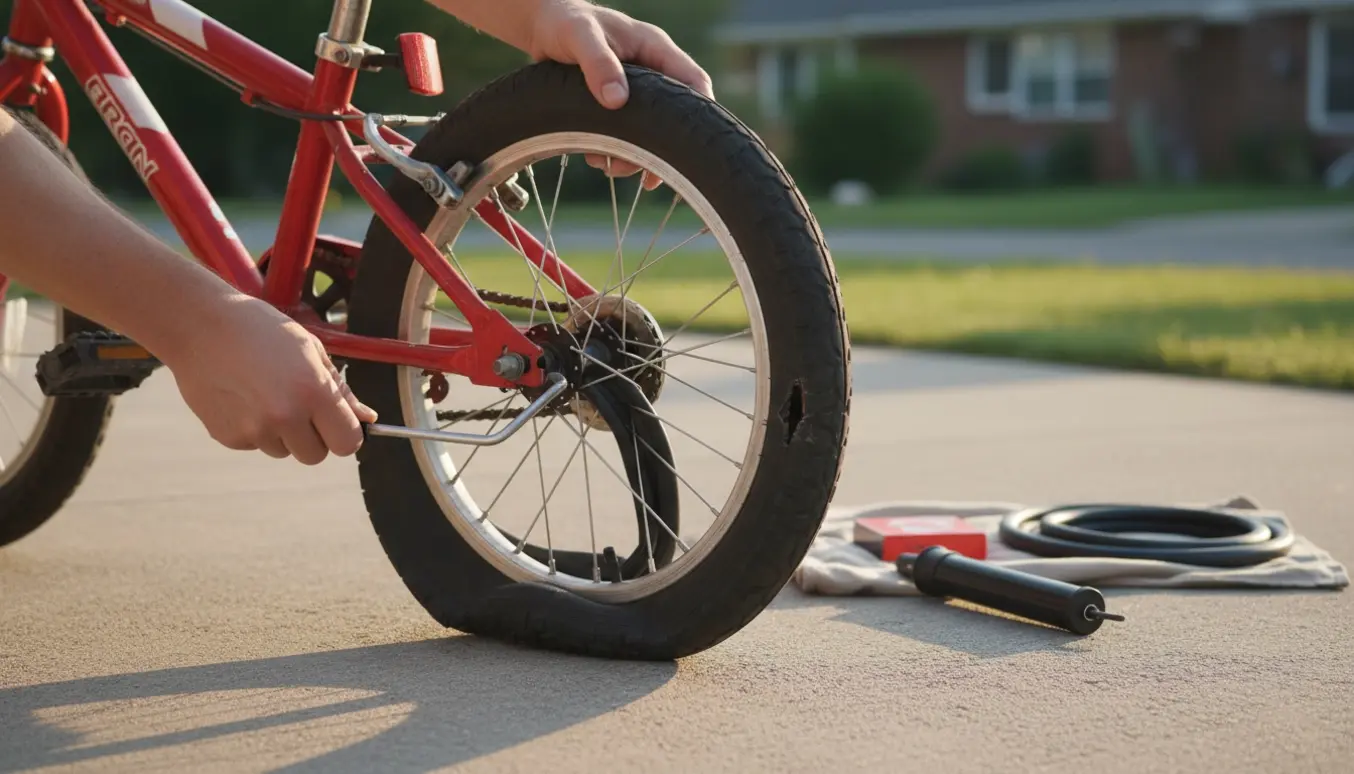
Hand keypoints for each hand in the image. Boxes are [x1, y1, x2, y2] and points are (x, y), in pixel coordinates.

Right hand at [163, 297, 376, 464]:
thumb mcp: (311, 350)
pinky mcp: (229, 438)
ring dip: (282, 433)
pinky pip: (256, 444)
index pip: (348, 443)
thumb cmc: (261, 331)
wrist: (200, 326)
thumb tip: (368, 419)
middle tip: (300, 406)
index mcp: (313, 392)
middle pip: (316, 455)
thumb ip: (341, 391)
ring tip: (265, 393)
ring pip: (285, 451)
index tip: (338, 423)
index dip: (346, 435)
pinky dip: (254, 429)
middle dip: (314, 437)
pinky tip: (243, 397)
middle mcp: (285, 417)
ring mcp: (254, 430)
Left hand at [525, 0, 714, 187]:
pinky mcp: (615, 104)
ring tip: (609, 168)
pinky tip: (596, 159)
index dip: (701, 113)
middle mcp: (650, 71)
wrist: (540, 26)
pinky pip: (624, 133)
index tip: (692, 147)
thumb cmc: (563, 22)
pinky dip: (613, 151)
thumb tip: (616, 101)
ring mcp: (634, 89)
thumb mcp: (580, 37)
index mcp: (654, 49)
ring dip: (632, 155)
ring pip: (648, 130)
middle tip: (648, 179)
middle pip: (673, 116)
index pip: (693, 81)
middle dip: (661, 149)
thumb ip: (598, 64)